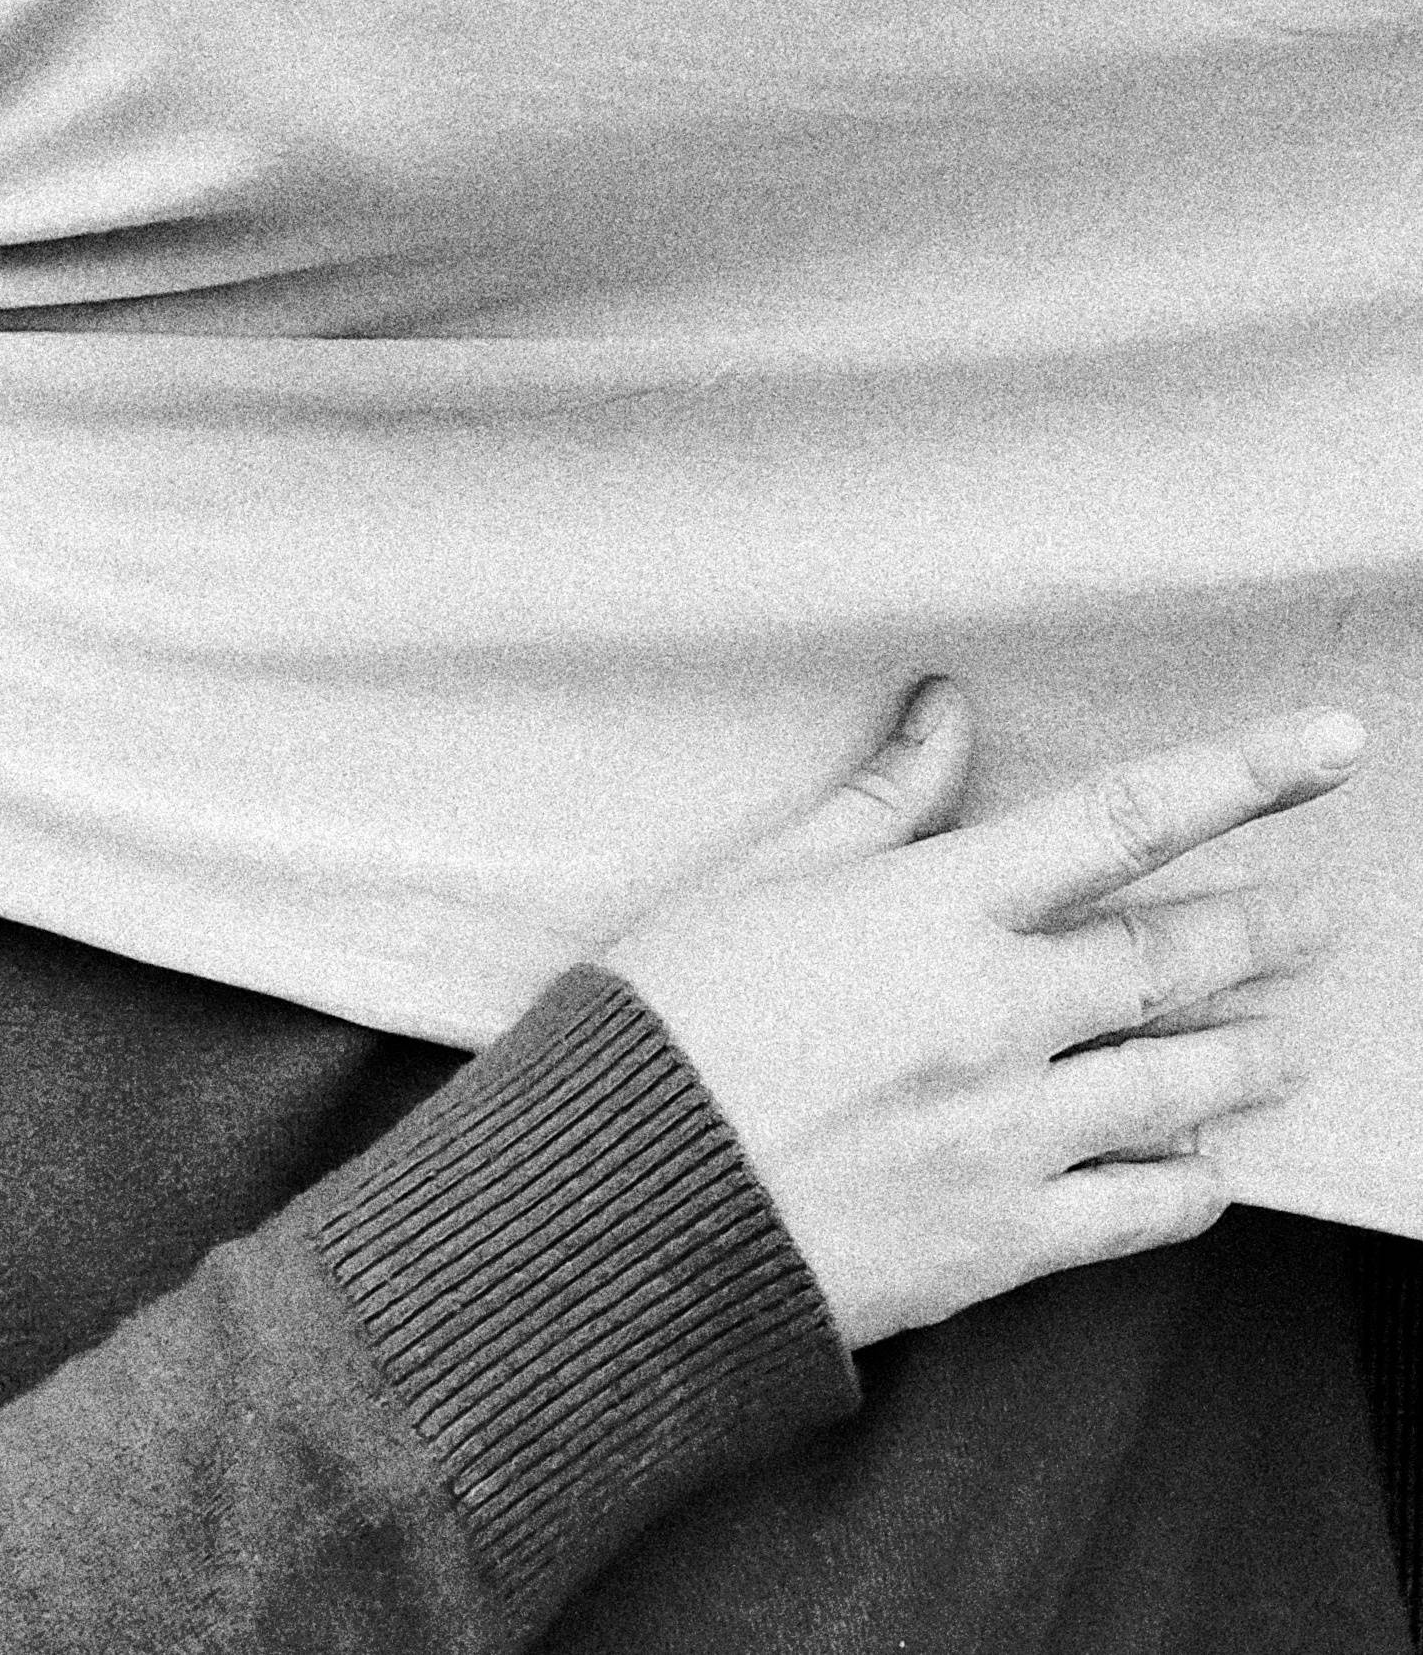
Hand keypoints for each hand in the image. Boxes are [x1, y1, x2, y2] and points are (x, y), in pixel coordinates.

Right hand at [602, 682, 1359, 1351]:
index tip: (1331, 747)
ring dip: (1251, 1054)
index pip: (1123, 821)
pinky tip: (1212, 1170)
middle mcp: (997, 1014)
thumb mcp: (757, 879)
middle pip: (1173, 957)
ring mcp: (1011, 1133)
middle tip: (1322, 914)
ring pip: (1179, 1081)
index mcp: (936, 910)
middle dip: (1264, 927)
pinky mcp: (1002, 1241)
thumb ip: (875, 803)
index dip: (1240, 776)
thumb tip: (948, 709)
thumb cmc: (666, 1018)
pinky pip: (1139, 1210)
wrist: (620, 1204)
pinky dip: (1191, 1184)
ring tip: (1292, 1041)